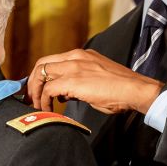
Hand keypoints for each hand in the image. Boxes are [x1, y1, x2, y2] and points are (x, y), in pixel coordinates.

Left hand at [27, 49, 164, 113]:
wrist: (135, 90)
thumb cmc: (121, 89)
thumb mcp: (96, 78)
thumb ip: (79, 82)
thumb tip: (66, 93)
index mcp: (81, 55)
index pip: (51, 60)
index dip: (40, 76)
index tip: (38, 90)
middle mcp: (75, 56)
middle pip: (41, 64)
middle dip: (32, 82)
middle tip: (31, 98)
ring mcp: (74, 67)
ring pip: (41, 74)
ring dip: (36, 92)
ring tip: (38, 106)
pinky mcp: (73, 80)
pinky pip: (49, 89)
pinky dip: (44, 100)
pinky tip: (49, 110)